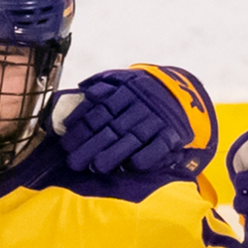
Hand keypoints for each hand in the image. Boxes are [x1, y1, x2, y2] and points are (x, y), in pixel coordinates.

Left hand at [52, 65, 215, 176]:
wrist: (181, 93)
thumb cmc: (139, 92)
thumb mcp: (121, 81)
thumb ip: (101, 86)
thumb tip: (79, 91)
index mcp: (124, 91)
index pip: (99, 111)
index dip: (81, 128)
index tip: (66, 144)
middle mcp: (139, 106)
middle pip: (113, 128)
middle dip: (91, 146)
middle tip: (74, 162)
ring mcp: (156, 120)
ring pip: (133, 138)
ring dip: (114, 154)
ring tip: (97, 167)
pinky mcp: (171, 134)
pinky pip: (159, 145)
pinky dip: (147, 156)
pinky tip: (132, 165)